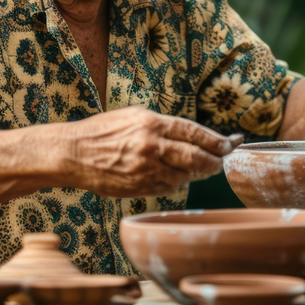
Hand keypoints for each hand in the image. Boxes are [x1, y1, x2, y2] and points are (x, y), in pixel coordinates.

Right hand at [62, 107, 240, 198]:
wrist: (73, 154)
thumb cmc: (104, 132)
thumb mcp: (134, 117)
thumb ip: (164, 127)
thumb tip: (194, 137)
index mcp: (152, 124)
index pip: (195, 133)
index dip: (217, 141)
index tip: (231, 144)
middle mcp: (151, 146)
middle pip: (197, 158)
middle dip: (215, 162)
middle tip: (222, 161)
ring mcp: (146, 170)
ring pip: (185, 176)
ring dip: (196, 174)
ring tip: (199, 168)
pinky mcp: (140, 187)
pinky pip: (169, 188)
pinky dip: (177, 182)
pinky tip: (175, 176)